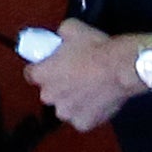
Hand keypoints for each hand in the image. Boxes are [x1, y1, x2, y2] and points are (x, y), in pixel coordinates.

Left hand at [22, 20, 151, 129]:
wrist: (121, 67)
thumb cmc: (95, 48)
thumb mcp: (72, 28)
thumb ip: (60, 35)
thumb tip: (61, 37)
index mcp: (42, 75)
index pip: (30, 74)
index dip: (41, 68)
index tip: (51, 64)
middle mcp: (50, 97)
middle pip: (49, 92)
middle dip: (59, 85)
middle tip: (75, 74)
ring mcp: (67, 113)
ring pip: (65, 107)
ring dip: (73, 100)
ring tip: (90, 88)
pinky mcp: (84, 124)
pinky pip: (82, 117)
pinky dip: (88, 111)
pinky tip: (98, 100)